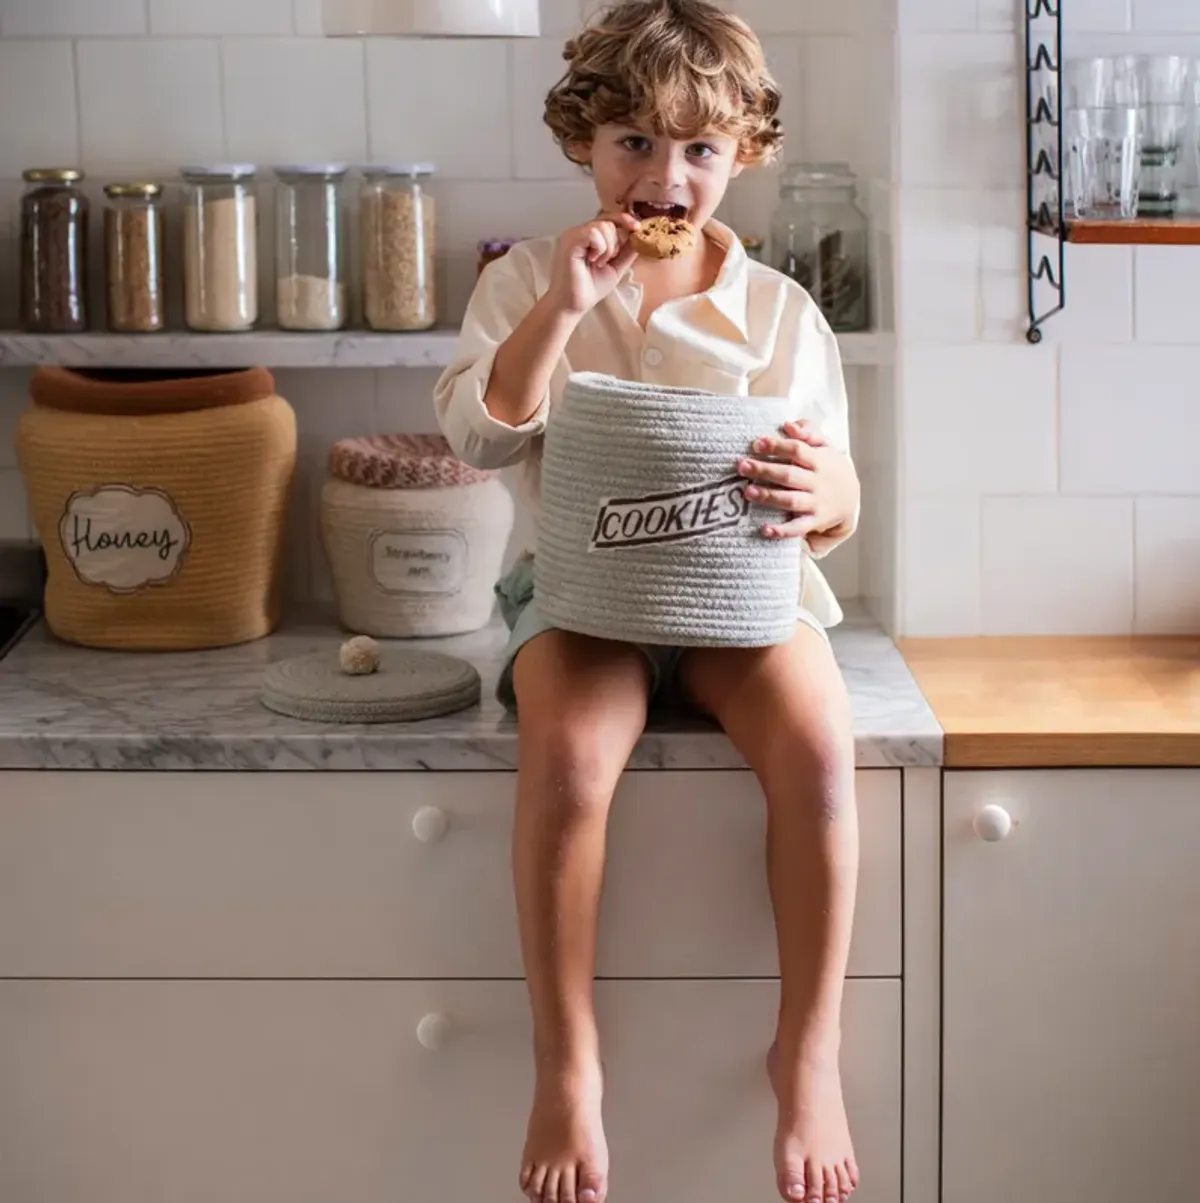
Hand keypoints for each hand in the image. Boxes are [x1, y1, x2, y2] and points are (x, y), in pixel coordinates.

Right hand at [547, 211, 640, 317]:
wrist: (574, 305)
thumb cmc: (590, 288)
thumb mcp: (616, 268)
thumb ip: (627, 252)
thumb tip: (640, 237)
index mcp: (589, 236)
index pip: (608, 218)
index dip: (624, 219)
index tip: (636, 227)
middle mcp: (580, 232)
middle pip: (609, 221)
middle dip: (616, 242)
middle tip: (606, 261)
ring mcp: (574, 235)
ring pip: (603, 225)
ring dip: (608, 248)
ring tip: (598, 263)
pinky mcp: (570, 241)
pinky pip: (593, 233)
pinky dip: (600, 248)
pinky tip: (593, 260)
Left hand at [738, 421, 859, 540]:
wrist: (851, 497)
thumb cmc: (828, 466)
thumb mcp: (824, 445)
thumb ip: (808, 431)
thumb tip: (788, 425)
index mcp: (819, 460)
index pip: (797, 450)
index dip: (777, 446)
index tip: (756, 444)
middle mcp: (817, 482)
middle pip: (789, 475)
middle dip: (765, 471)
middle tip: (742, 466)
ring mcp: (815, 503)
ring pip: (791, 501)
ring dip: (769, 497)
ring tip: (748, 492)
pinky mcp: (814, 522)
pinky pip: (797, 528)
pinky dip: (782, 531)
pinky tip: (764, 530)